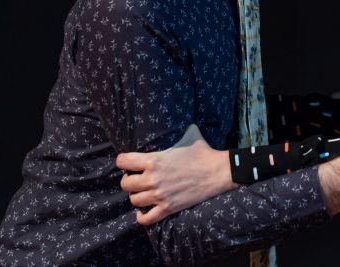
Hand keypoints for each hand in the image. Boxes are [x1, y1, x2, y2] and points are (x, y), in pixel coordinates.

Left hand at [116, 124, 234, 224]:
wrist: (217, 172)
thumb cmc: (203, 152)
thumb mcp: (190, 135)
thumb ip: (182, 129)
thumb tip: (187, 121)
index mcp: (154, 160)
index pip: (123, 161)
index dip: (123, 162)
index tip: (128, 163)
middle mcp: (152, 178)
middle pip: (125, 184)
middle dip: (128, 181)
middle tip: (137, 179)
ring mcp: (159, 195)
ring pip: (134, 200)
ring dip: (136, 196)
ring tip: (143, 193)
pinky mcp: (168, 208)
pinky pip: (146, 219)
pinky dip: (142, 217)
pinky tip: (144, 211)